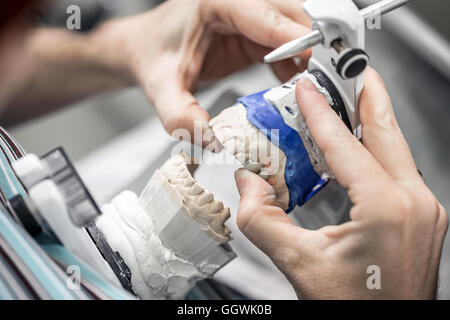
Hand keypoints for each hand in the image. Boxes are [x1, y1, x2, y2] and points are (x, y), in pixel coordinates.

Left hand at [95, 0, 311, 140]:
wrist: (146, 48)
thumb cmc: (152, 55)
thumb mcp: (161, 87)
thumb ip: (180, 114)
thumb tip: (210, 140)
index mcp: (214, 1)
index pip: (264, 13)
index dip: (293, 37)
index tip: (315, 60)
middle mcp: (236, 1)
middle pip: (289, 14)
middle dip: (310, 45)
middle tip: (323, 78)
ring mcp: (248, 15)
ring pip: (294, 26)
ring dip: (309, 55)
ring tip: (316, 86)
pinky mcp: (254, 32)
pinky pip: (288, 42)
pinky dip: (298, 62)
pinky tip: (297, 85)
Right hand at [234, 68, 448, 298]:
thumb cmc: (351, 309)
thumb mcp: (296, 262)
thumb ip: (260, 217)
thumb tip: (249, 184)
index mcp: (387, 209)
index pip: (345, 144)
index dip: (321, 111)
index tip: (308, 88)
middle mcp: (415, 204)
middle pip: (387, 130)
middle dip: (365, 94)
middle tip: (349, 70)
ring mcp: (425, 211)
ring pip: (396, 148)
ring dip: (371, 121)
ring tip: (350, 100)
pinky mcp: (423, 219)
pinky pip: (398, 170)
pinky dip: (376, 150)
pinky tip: (358, 146)